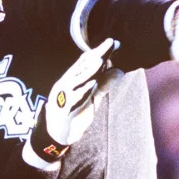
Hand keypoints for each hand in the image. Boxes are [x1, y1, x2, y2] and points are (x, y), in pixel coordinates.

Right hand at [26, 38, 121, 164]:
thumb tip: (119, 71)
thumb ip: (104, 84)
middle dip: (96, 56)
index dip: (99, 51)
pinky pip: (74, 99)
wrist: (58, 135)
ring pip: (77, 80)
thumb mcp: (92, 97)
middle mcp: (64, 84)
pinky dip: (83, 91)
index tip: (113, 43)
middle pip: (82, 67)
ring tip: (102, 59)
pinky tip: (93, 84)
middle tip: (109, 45)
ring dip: (89, 70)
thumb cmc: (75, 113)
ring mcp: (62, 97)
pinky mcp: (64, 110)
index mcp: (70, 79)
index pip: (85, 62)